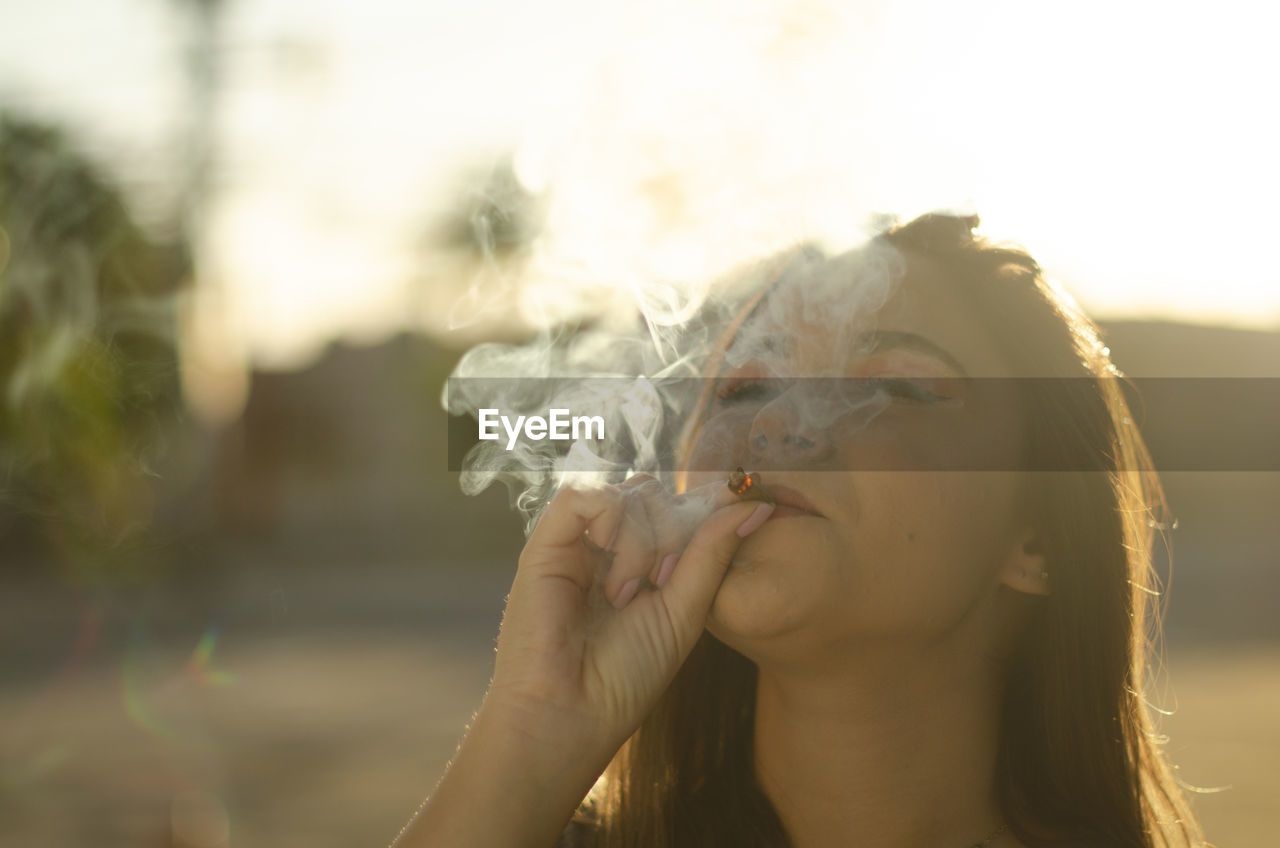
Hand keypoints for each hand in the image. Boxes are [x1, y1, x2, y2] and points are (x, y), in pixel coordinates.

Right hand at [482, 474, 774, 758]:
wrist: (571, 714)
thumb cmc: (626, 676)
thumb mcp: (685, 610)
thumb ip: (713, 553)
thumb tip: (755, 503)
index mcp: (640, 563)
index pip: (676, 507)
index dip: (704, 511)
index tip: (727, 526)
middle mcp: (606, 548)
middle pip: (655, 493)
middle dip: (675, 530)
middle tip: (664, 582)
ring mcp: (577, 543)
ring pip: (628, 493)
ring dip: (644, 538)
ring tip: (627, 595)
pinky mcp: (545, 543)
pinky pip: (582, 496)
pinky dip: (609, 520)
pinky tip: (611, 572)